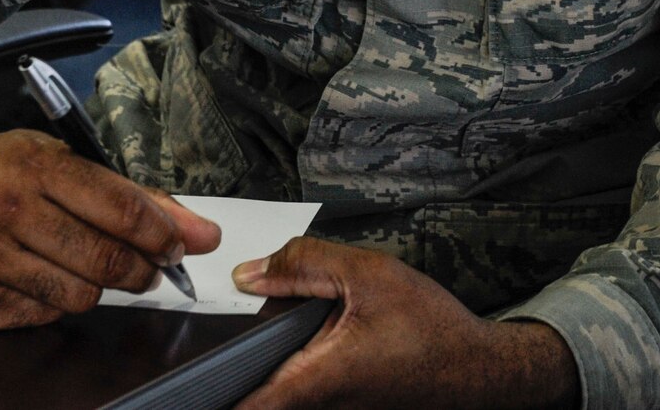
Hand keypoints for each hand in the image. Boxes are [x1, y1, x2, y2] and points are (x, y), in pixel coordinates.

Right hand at [0, 96, 219, 328]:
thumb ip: (126, 193)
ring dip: (98, 288)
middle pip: (104, 260)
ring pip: (76, 296)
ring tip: (90, 268)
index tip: (180, 245)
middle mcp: (4, 211)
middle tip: (149, 269)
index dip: (163, 234)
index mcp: (32, 165)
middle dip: (142, 270)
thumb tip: (197, 232)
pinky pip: (38, 316)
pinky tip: (41, 277)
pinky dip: (52, 301)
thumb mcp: (51, 157)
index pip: (121, 208)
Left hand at [230, 238, 577, 409]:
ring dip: (260, 370)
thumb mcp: (369, 274)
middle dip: (229, 370)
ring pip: (275, 395)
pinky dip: (286, 372)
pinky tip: (303, 341)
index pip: (240, 406)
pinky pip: (297, 395)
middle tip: (221, 340)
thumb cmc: (433, 329)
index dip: (203, 394)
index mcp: (314, 381)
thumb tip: (245, 274)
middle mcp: (317, 408)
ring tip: (267, 337)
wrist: (479, 371)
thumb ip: (303, 265)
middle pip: (249, 398)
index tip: (180, 381)